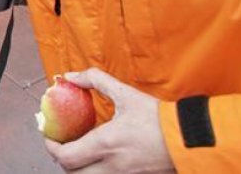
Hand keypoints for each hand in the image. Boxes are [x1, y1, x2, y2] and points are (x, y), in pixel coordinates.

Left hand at [44, 68, 173, 172]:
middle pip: (72, 173)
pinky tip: (99, 156)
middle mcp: (112, 165)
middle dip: (63, 160)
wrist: (190, 138)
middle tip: (62, 145)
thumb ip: (95, 80)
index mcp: (105, 144)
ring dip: (79, 167)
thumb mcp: (125, 94)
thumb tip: (70, 76)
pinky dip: (96, 170)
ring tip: (79, 151)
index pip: (65, 157)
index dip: (51, 148)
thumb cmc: (158, 117)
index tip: (50, 136)